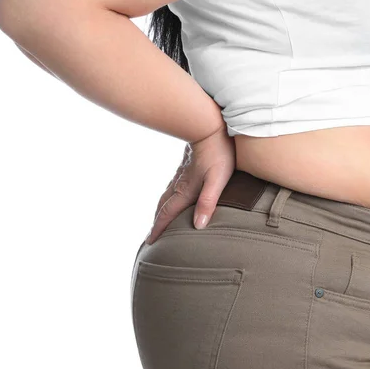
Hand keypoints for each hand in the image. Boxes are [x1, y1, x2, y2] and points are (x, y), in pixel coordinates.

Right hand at [146, 124, 235, 243]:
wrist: (209, 126)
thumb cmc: (218, 154)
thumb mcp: (217, 180)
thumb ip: (207, 202)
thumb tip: (198, 226)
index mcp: (185, 190)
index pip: (169, 213)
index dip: (159, 229)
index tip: (151, 242)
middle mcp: (179, 183)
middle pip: (163, 206)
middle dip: (157, 222)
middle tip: (151, 237)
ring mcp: (181, 174)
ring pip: (166, 195)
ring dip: (161, 209)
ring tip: (159, 219)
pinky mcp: (185, 166)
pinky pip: (172, 185)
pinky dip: (167, 196)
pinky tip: (172, 194)